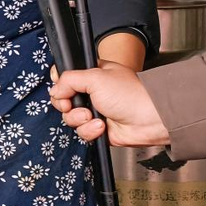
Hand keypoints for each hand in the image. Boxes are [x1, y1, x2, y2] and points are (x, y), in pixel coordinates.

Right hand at [48, 60, 169, 146]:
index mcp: (91, 74)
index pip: (64, 77)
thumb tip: (55, 90)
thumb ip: (68, 79)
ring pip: (70, 117)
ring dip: (78, 118)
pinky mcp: (98, 128)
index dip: (59, 84)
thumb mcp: (94, 77)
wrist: (150, 119)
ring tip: (93, 116)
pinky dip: (89, 130)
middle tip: (72, 104)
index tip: (62, 89)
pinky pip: (82, 132)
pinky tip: (101, 126)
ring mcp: (94, 110)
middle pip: (62, 99)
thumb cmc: (130, 94)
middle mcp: (91, 92)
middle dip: (66, 104)